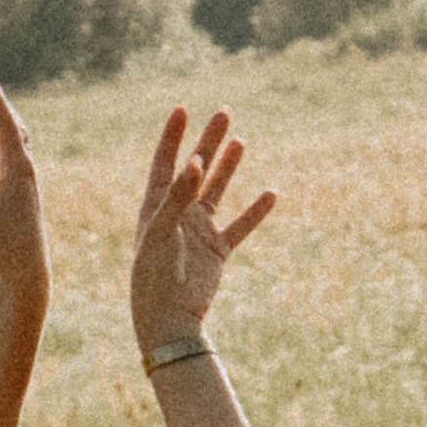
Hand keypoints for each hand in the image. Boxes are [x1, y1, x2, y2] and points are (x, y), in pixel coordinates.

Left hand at [130, 104, 274, 354]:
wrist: (168, 318)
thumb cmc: (155, 275)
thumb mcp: (163, 230)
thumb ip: (178, 195)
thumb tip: (196, 161)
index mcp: (156, 206)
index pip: (165, 162)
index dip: (173, 135)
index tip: (182, 108)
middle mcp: (177, 214)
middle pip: (196, 169)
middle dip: (209, 141)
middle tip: (224, 113)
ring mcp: (198, 232)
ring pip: (217, 191)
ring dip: (228, 167)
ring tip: (240, 141)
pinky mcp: (216, 251)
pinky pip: (240, 226)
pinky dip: (255, 212)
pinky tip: (271, 193)